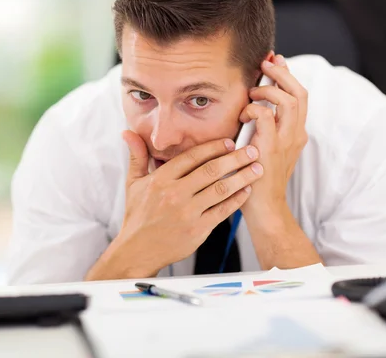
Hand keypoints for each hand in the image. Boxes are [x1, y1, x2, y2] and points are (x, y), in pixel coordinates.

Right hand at [85, 132, 263, 279]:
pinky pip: (222, 210)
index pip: (192, 157)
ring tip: (257, 168)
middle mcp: (175, 194)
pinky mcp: (197, 229)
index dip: (213, 147)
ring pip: (221, 189)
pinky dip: (236, 199)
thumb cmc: (137, 216)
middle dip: (236, 158)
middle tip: (252, 150)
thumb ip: (137, 156)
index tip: (229, 142)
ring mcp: (188, 212)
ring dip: (242, 177)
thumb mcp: (133, 184)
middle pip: (211, 170)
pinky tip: (246, 191)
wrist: (137, 250)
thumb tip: (128, 133)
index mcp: (161, 180)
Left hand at [239, 54, 308, 215]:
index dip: (288, 75)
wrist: (264, 207)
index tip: (275, 61)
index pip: (299, 96)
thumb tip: (251, 106)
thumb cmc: (258, 179)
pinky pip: (265, 116)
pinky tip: (243, 115)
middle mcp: (296, 134)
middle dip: (282, 73)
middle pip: (299, 92)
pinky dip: (253, 109)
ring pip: (289, 100)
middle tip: (266, 63)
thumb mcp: (265, 148)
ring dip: (268, 89)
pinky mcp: (271, 148)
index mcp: (296, 133)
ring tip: (252, 91)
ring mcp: (286, 141)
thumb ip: (263, 129)